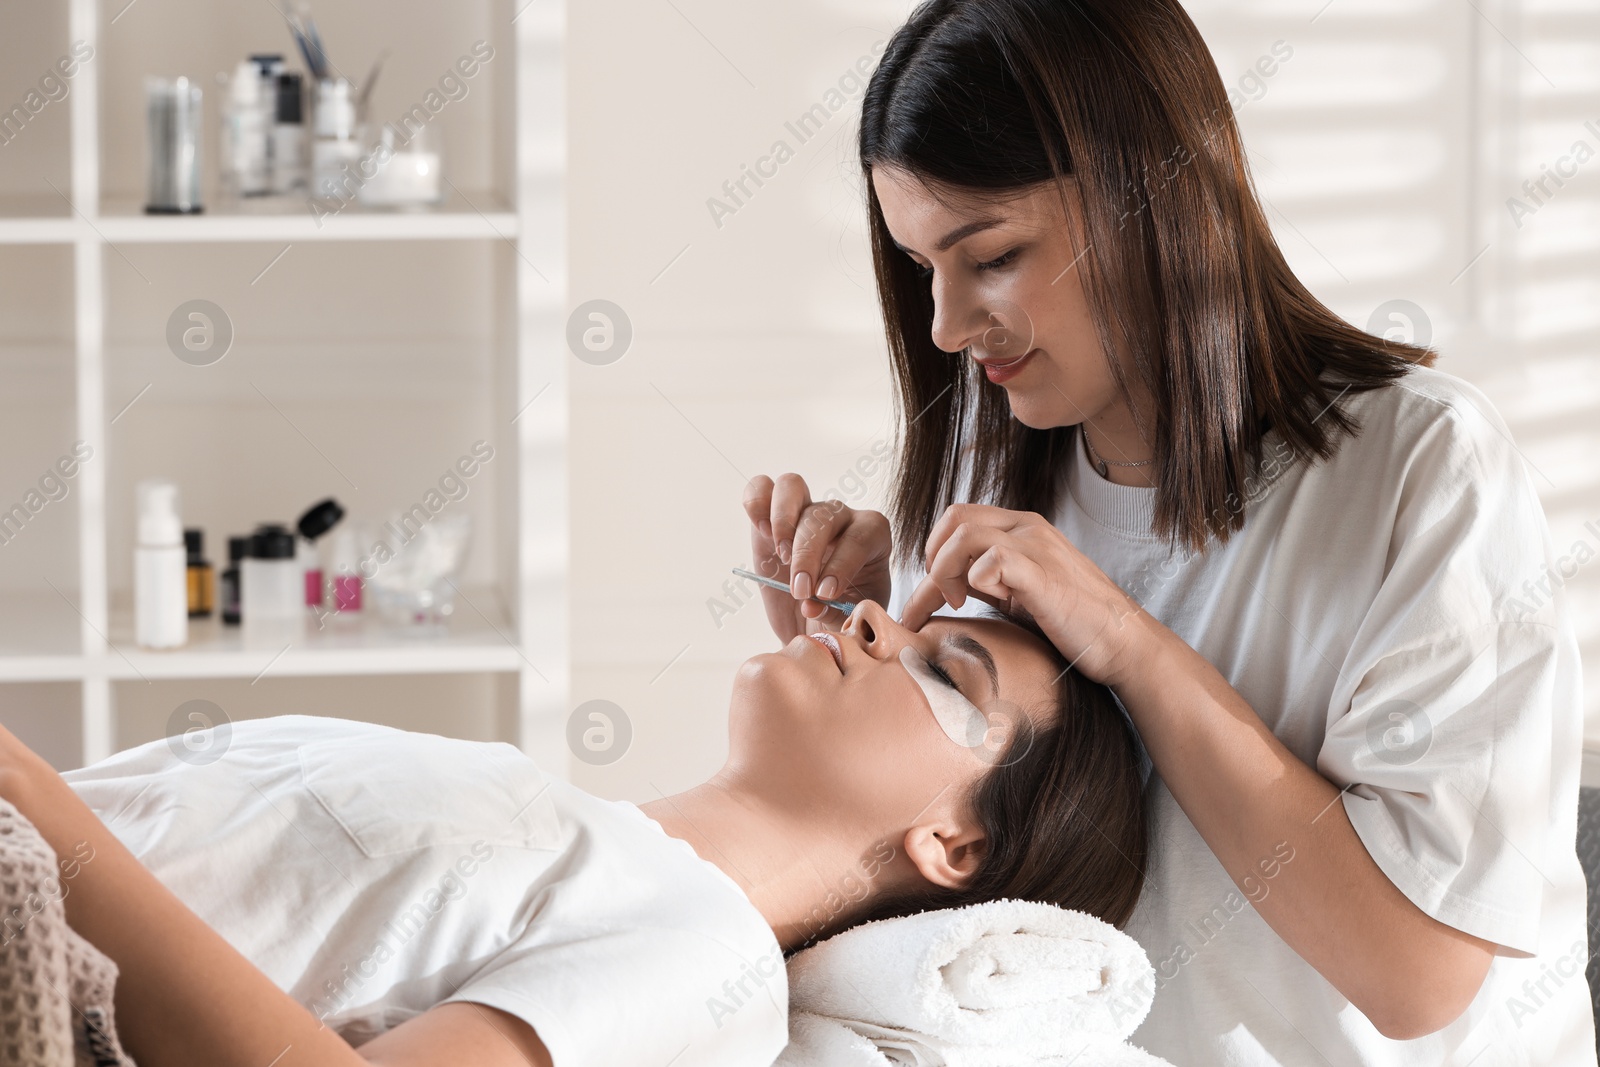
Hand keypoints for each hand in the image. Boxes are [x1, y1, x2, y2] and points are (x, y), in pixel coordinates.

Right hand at [743, 473, 892, 642]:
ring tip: (781, 557)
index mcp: (872, 536)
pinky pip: (761, 488)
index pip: (860, 537)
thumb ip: (836, 614)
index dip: (842, 564)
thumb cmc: (839, 615)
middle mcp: (839, 515)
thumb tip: (812, 605)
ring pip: (792, 486)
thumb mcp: (849, 621)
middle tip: (800, 591)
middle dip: (808, 555)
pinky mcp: (770, 516)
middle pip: (823, 514)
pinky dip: (756, 503)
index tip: (825, 594)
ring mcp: (804, 510)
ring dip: (783, 521)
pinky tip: (761, 533)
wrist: (813, 621)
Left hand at [899, 503, 1155, 687]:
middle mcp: (1028, 529)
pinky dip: (974, 579)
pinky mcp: (1044, 575)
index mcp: (1021, 529)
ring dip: (946, 569)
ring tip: (957, 602)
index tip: (932, 590)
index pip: (959, 517)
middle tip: (941, 594)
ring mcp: (1037, 548)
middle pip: (955, 516)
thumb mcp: (1019, 592)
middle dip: (933, 556)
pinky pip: (993, 558)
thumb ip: (988, 580)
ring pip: (965, 533)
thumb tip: (944, 587)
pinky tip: (979, 603)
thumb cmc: (1073, 622)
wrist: (1123, 642)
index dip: (934, 550)